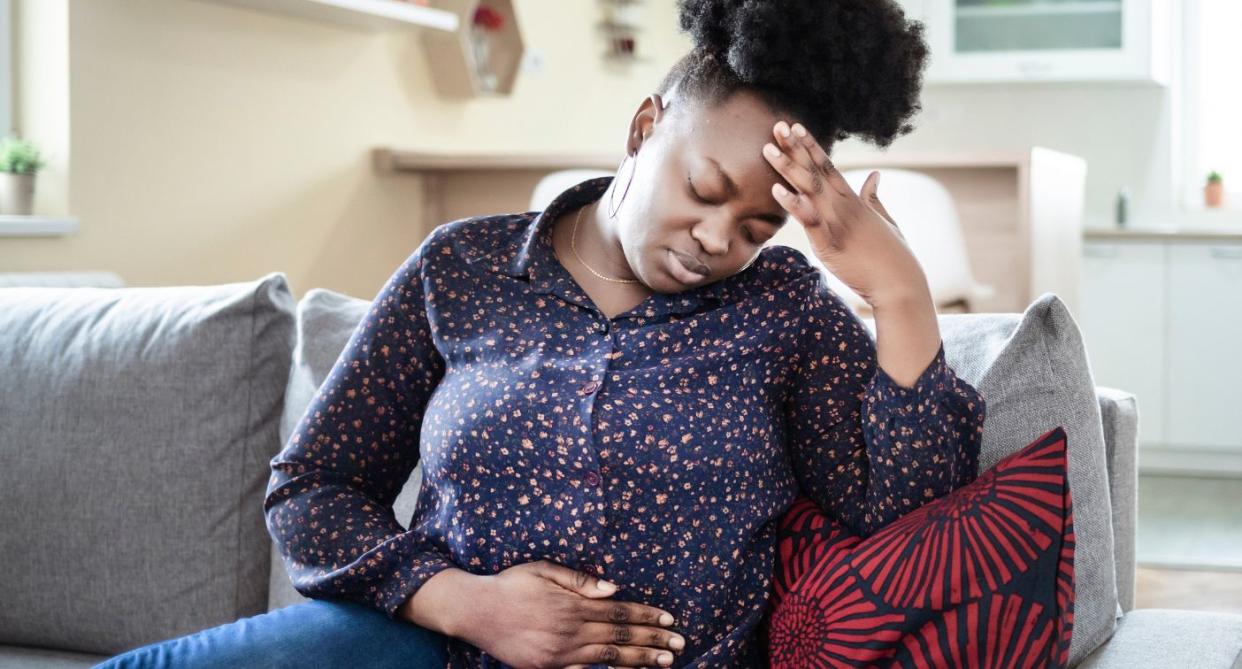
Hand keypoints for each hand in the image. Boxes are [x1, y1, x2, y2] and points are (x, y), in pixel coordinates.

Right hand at [455, 559, 684, 668]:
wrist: (474, 610)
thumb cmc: (510, 584)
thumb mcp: (544, 570)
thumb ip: (581, 581)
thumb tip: (615, 589)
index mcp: (572, 605)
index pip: (620, 612)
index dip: (647, 617)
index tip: (670, 621)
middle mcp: (570, 631)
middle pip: (620, 637)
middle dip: (653, 641)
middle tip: (679, 645)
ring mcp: (559, 654)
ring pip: (608, 659)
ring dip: (639, 661)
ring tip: (664, 663)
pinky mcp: (547, 668)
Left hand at [762, 119, 925, 308]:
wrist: (898, 283)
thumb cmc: (892, 255)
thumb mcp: (884, 220)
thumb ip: (874, 197)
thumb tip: (875, 175)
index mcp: (853, 200)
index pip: (828, 166)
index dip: (810, 146)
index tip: (795, 127)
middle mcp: (844, 206)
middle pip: (814, 170)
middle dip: (794, 148)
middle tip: (776, 125)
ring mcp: (837, 223)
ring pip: (808, 189)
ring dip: (787, 168)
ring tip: (768, 149)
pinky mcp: (829, 244)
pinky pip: (809, 220)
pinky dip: (794, 204)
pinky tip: (777, 190)